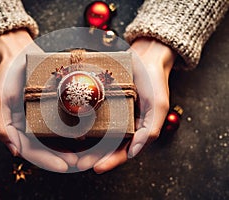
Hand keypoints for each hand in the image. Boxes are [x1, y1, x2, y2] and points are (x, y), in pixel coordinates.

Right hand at [0, 29, 77, 171]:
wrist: (16, 52)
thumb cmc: (4, 76)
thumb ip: (0, 126)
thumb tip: (15, 151)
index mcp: (17, 127)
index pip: (31, 150)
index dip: (46, 160)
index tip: (63, 166)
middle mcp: (30, 123)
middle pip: (47, 147)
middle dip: (62, 156)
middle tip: (79, 162)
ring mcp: (42, 114)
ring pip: (57, 136)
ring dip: (70, 145)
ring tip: (85, 152)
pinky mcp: (53, 103)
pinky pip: (64, 118)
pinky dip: (74, 127)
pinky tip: (86, 131)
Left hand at [77, 38, 176, 172]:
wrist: (146, 57)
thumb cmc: (155, 82)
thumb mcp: (158, 106)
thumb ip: (150, 130)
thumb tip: (134, 153)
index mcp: (137, 129)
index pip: (123, 151)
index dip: (111, 161)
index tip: (96, 168)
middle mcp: (123, 124)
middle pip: (106, 146)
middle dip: (92, 156)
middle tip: (77, 164)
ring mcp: (111, 113)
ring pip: (96, 134)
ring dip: (84, 145)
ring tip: (71, 154)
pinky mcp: (102, 101)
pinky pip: (91, 115)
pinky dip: (81, 124)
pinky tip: (70, 130)